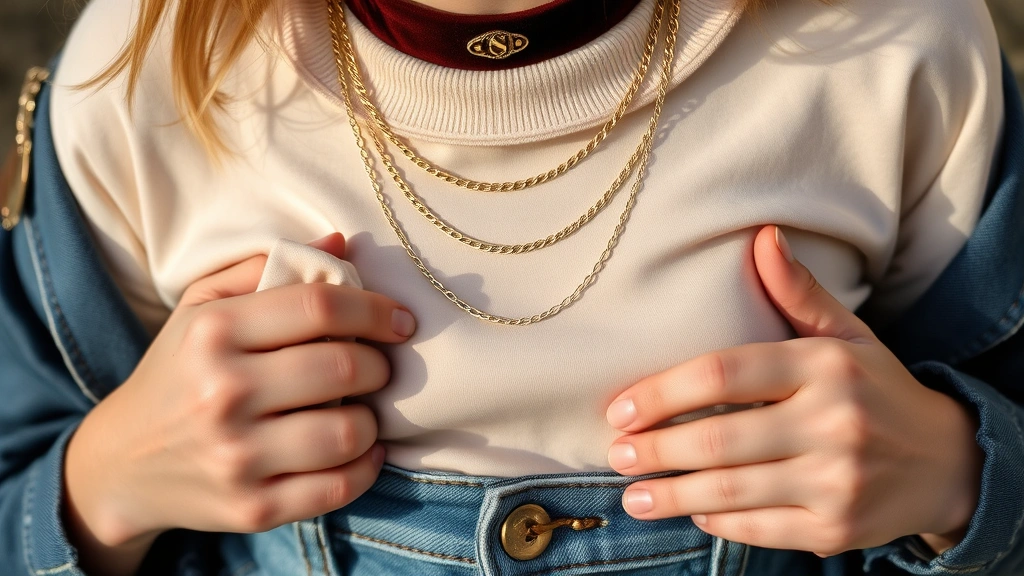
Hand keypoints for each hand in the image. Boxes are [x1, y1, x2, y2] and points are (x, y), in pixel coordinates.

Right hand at [64, 233, 415, 574]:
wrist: (123, 462)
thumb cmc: (179, 371)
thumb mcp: (202, 307)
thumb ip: (266, 267)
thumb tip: (339, 243)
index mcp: (214, 332)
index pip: (319, 306)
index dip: (374, 309)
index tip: (399, 321)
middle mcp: (222, 393)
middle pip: (342, 367)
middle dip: (378, 364)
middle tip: (377, 366)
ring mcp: (237, 457)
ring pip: (348, 432)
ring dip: (373, 418)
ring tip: (362, 409)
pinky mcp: (251, 509)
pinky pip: (338, 488)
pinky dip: (367, 467)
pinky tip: (363, 451)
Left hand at [606, 225, 982, 556]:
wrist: (948, 464)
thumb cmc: (877, 391)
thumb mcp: (846, 336)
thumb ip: (798, 293)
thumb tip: (762, 236)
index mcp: (825, 366)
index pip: (724, 373)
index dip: (661, 393)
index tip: (620, 410)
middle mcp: (833, 423)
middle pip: (717, 439)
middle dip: (656, 450)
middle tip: (618, 453)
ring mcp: (837, 482)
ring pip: (730, 490)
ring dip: (670, 495)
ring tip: (632, 495)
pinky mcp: (837, 530)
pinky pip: (758, 528)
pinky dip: (716, 521)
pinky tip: (690, 511)